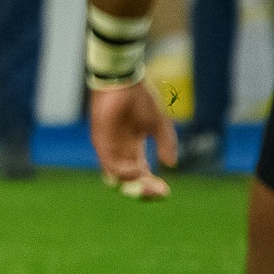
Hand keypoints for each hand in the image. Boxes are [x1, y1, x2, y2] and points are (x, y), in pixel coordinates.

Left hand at [88, 81, 176, 200]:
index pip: (141, 174)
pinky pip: (110, 165)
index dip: (152, 185)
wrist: (124, 81)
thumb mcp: (159, 124)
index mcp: (134, 147)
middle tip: (159, 193)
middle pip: (129, 181)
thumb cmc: (140, 98)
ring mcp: (110, 147)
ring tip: (150, 183)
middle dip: (145, 191)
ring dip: (135, 185)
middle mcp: (120, 151)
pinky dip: (124, 172)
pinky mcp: (101, 142)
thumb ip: (166, 143)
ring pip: (118, 178)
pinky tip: (138, 170)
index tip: (166, 192)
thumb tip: (171, 165)